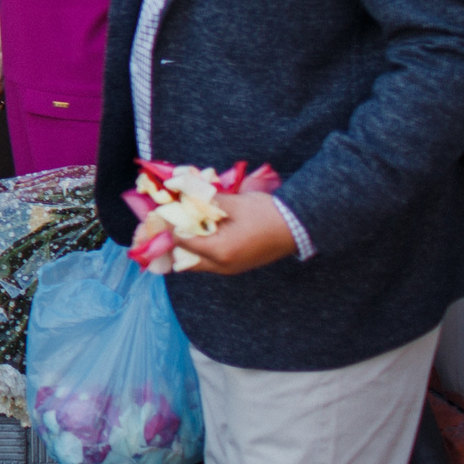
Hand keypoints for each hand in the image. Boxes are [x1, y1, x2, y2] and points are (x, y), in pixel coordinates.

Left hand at [173, 191, 300, 274]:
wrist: (297, 226)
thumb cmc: (265, 213)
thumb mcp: (232, 203)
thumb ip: (204, 201)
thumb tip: (182, 194)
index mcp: (218, 252)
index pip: (181, 242)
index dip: (171, 226)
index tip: (166, 212)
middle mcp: (222, 266)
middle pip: (186, 260)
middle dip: (177, 242)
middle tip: (174, 223)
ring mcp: (232, 269)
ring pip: (198, 263)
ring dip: (190, 247)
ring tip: (188, 226)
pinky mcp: (239, 266)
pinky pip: (212, 262)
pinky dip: (203, 249)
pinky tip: (205, 232)